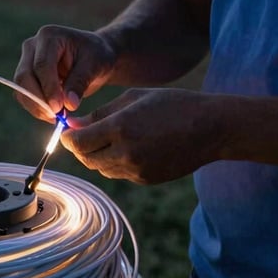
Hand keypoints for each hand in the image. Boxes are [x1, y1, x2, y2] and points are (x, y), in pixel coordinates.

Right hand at [14, 24, 116, 120]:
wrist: (94, 56)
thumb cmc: (96, 56)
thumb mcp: (95, 65)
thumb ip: (80, 82)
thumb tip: (68, 105)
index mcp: (49, 36)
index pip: (41, 65)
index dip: (48, 88)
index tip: (59, 109)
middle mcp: (33, 46)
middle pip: (24, 77)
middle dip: (38, 100)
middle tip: (55, 117)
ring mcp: (27, 60)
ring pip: (21, 89)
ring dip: (36, 107)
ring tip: (57, 118)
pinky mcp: (27, 75)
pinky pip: (24, 96)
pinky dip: (36, 108)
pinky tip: (53, 115)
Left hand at [60, 88, 217, 183]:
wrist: (210, 128)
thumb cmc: (173, 104)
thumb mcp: (134, 98)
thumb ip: (100, 113)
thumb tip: (73, 125)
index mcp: (121, 128)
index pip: (77, 142)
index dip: (67, 137)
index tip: (67, 130)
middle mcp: (126, 153)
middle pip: (86, 158)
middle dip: (80, 147)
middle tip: (83, 133)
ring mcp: (137, 170)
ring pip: (102, 168)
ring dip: (97, 155)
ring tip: (108, 137)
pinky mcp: (146, 180)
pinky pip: (120, 173)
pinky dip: (116, 162)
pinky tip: (129, 146)